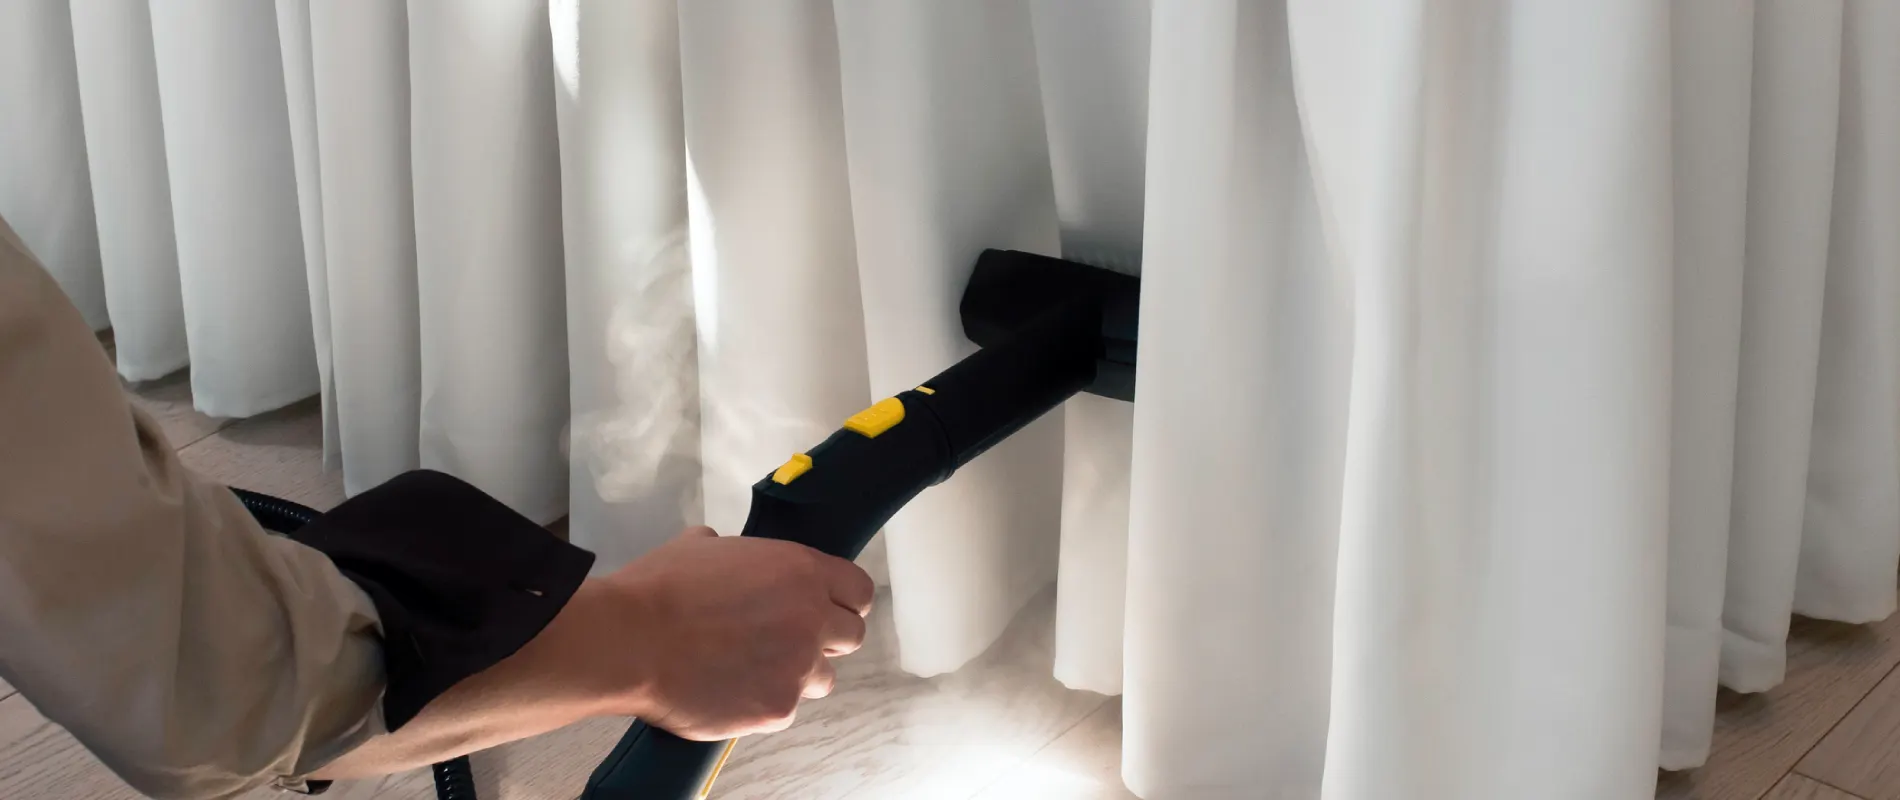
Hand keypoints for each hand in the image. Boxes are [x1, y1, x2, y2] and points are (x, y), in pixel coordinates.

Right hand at [590, 526, 874, 739]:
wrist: (631, 641)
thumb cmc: (659, 590)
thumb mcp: (700, 547)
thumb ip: (730, 551)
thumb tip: (719, 549)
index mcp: (801, 572)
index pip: (859, 591)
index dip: (844, 601)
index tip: (826, 609)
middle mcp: (811, 619)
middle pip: (851, 636)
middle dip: (824, 639)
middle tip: (785, 641)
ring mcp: (798, 668)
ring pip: (822, 678)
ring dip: (797, 674)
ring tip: (751, 670)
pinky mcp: (778, 709)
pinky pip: (785, 709)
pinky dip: (763, 704)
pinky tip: (729, 691)